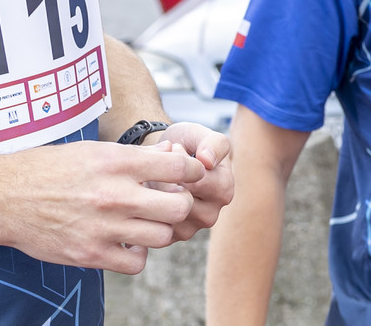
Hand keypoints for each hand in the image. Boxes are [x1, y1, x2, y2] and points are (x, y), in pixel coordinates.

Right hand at [0, 139, 205, 274]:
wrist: (6, 196)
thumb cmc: (49, 168)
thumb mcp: (92, 149)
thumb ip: (133, 156)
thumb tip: (172, 154)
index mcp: (115, 161)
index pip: (178, 165)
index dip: (191, 169)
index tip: (189, 173)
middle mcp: (114, 194)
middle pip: (179, 205)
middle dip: (181, 202)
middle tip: (170, 200)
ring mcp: (104, 227)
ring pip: (163, 236)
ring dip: (160, 229)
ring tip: (146, 221)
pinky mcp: (91, 254)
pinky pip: (137, 263)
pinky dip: (137, 254)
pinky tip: (127, 241)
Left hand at [150, 121, 234, 239]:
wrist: (164, 159)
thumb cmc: (185, 144)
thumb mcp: (199, 133)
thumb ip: (212, 142)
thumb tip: (208, 161)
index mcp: (224, 190)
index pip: (197, 182)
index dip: (179, 162)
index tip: (175, 147)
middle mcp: (211, 214)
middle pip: (180, 201)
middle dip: (164, 178)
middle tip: (160, 162)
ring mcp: (191, 229)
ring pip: (166, 215)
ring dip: (153, 192)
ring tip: (153, 174)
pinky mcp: (171, 237)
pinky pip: (154, 224)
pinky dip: (146, 206)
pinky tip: (148, 190)